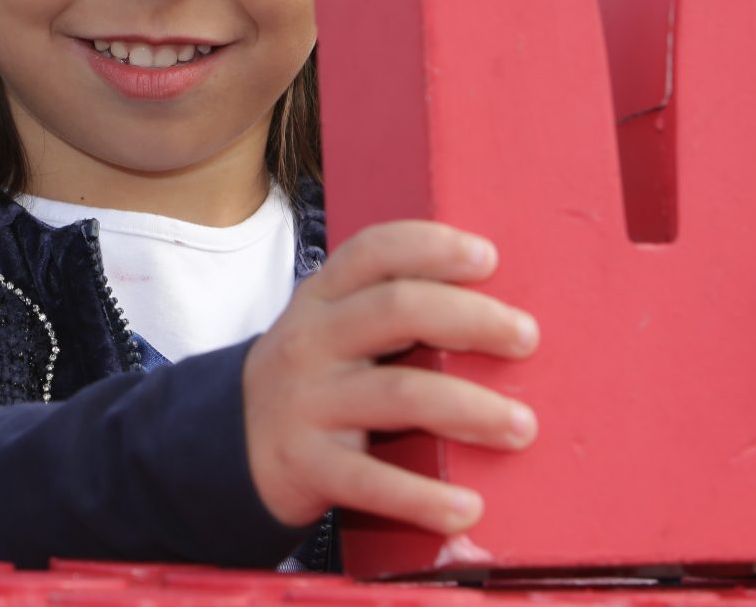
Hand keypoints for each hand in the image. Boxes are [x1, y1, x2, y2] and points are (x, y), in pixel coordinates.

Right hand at [242, 221, 538, 532]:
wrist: (229, 445)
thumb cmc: (312, 380)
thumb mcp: (330, 328)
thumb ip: (387, 308)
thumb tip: (497, 308)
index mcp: (322, 297)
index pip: (375, 251)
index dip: (432, 246)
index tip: (488, 257)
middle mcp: (311, 340)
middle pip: (397, 310)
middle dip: (471, 319)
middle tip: (526, 338)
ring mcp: (307, 402)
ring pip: (398, 394)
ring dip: (470, 408)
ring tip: (522, 426)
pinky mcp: (307, 464)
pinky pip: (371, 481)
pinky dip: (423, 498)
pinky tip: (467, 509)